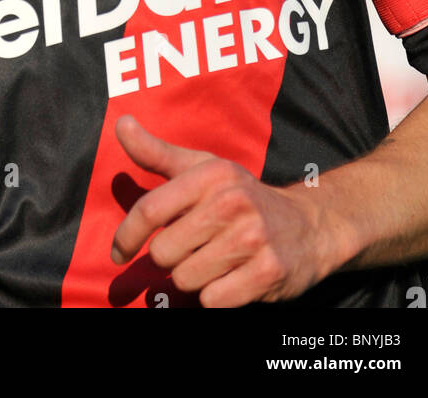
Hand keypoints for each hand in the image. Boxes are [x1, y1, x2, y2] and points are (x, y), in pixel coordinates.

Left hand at [110, 115, 336, 307]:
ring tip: (213, 262)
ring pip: (185, 280)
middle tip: (192, 248)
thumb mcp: (202, 169)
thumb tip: (121, 125)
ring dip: (192, 279)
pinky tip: (231, 279)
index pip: (150, 210)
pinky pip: (213, 301)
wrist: (309, 226)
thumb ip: (157, 152)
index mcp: (211, 174)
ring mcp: (253, 238)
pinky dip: (215, 297)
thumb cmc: (241, 196)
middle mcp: (232, 202)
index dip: (126, 236)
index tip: (118, 253)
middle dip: (171, 258)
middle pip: (164, 252)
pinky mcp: (268, 273)